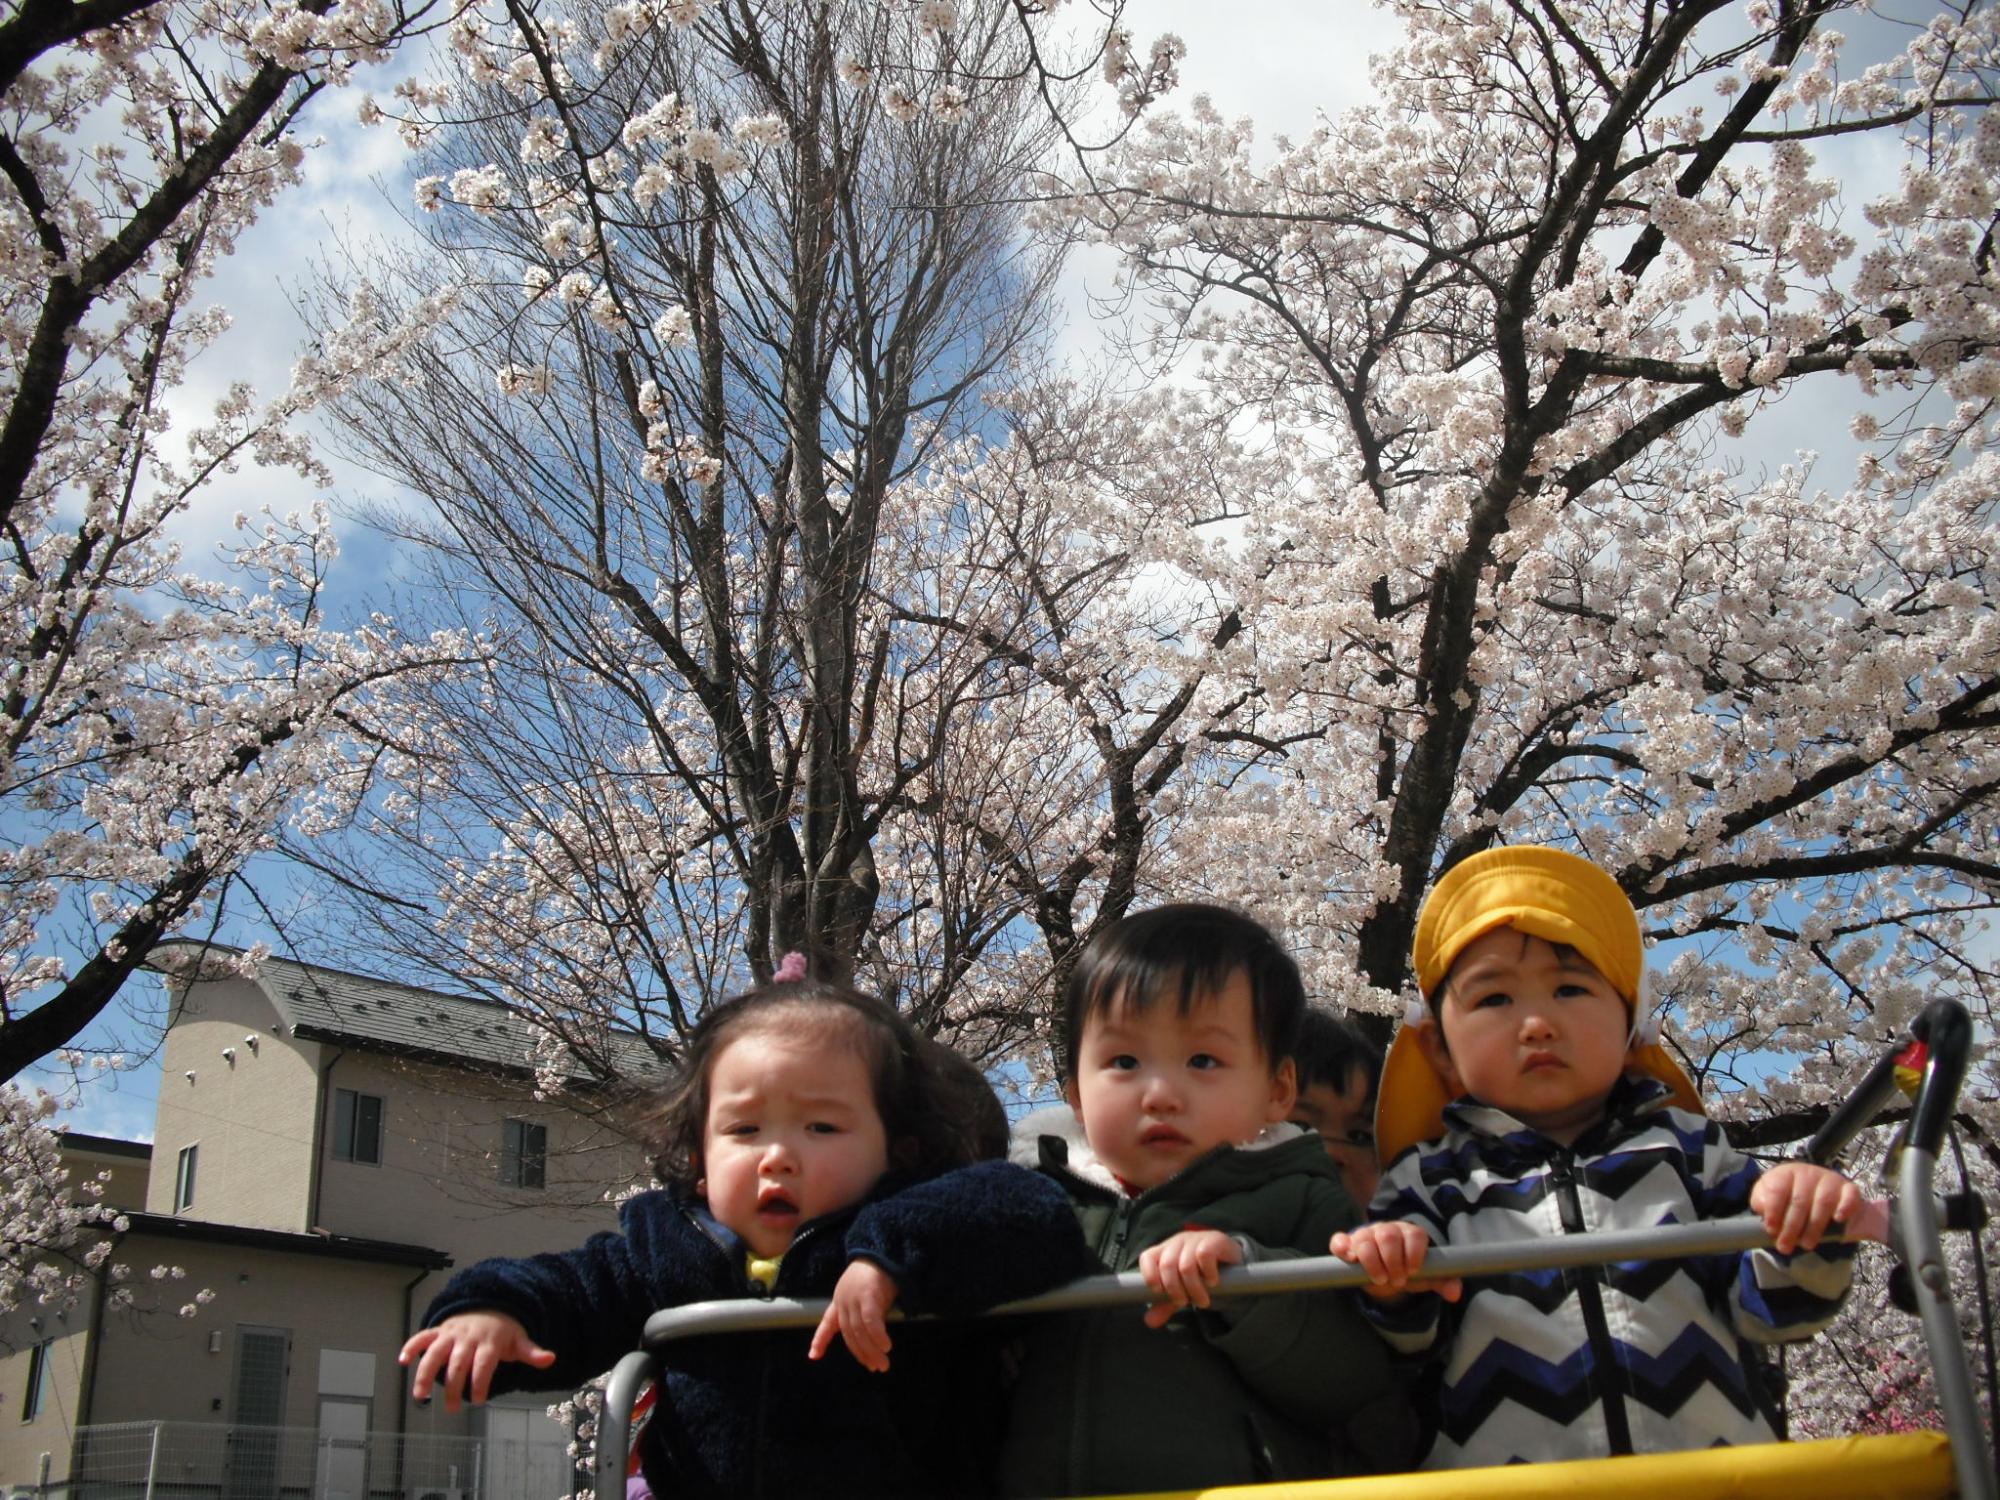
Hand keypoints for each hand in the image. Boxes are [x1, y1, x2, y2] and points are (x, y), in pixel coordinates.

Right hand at [399, 1311, 555, 1412]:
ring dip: (425, 1373)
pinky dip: (412, 1346)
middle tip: (453, 1409)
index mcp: (489, 1341)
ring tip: (420, 1396)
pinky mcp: (439, 1331)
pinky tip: (402, 1361)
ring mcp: (452, 1333)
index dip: (481, 1381)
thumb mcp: (519, 1340)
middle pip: (458, 1362)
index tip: (480, 1400)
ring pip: (436, 1352)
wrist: (488, 1305)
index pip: (484, 1363)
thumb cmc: (503, 1331)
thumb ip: (531, 1353)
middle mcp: (468, 1337)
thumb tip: (551, 1359)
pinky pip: (423, 1337)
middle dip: (455, 1386)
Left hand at [810, 1259, 898, 1371]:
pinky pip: (871, 1321)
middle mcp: (843, 1300)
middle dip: (862, 1353)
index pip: (827, 1322)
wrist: (885, 1251)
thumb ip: (865, 1312)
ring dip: (872, 1351)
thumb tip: (872, 1337)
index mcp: (840, 1299)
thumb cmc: (879, 1272)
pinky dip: (877, 1336)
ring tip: (883, 1364)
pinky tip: (885, 1346)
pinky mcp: (868, 1295)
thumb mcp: (867, 1293)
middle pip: (849, 1334)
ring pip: (860, 1331)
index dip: (820, 1339)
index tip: (813, 1355)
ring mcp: (854, 1298)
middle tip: (875, 1367)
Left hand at [1139, 1229, 1241, 1328]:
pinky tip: (1213, 1282)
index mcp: (1165, 1251)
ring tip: (1202, 1301)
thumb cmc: (1200, 1276)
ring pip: (1186, 1265)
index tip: (1160, 1293)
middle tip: (1185, 1303)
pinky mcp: (1214, 1240)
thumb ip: (1165, 1305)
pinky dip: (1208, 1273)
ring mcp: (1195, 1239)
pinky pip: (1204, 1255)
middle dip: (1175, 1289)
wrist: (1231, 1263)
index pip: (1147, 1257)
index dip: (1150, 1275)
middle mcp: (1178, 1242)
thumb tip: (1150, 1322)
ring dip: (1194, 1289)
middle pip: (1167, 1265)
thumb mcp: (1182, 1291)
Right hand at [1331, 1222, 1460, 1302]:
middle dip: (1393, 1260)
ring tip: (1380, 1278)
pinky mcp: (1347, 1244)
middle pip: (1388, 1235)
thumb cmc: (1407, 1269)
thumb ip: (1443, 1281)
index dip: (1414, 1252)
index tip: (1413, 1270)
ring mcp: (1366, 1235)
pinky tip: (1349, 1258)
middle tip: (1397, 1280)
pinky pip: (1340, 1240)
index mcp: (1409, 1233)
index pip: (1414, 1234)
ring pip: (1364, 1239)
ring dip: (1371, 1260)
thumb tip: (1455, 1294)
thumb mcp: (1426, 1276)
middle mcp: (1387, 1230)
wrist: (1386, 1272)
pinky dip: (1341, 1247)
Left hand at [1751, 1162, 1862, 1253]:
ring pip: (1823, 1203)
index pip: (1777, 1189)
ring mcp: (1830, 1180)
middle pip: (1799, 1201)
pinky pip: (1850, 1196)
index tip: (1771, 1230)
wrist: (1822, 1197)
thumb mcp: (1768, 1197)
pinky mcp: (1849, 1189)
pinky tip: (1839, 1220)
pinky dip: (1845, 1207)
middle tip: (1785, 1247)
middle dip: (1791, 1227)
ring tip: (1806, 1245)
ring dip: (1814, 1227)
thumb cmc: (1790, 1199)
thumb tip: (1762, 1209)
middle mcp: (1808, 1173)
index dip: (1773, 1211)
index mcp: (1785, 1173)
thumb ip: (1761, 1201)